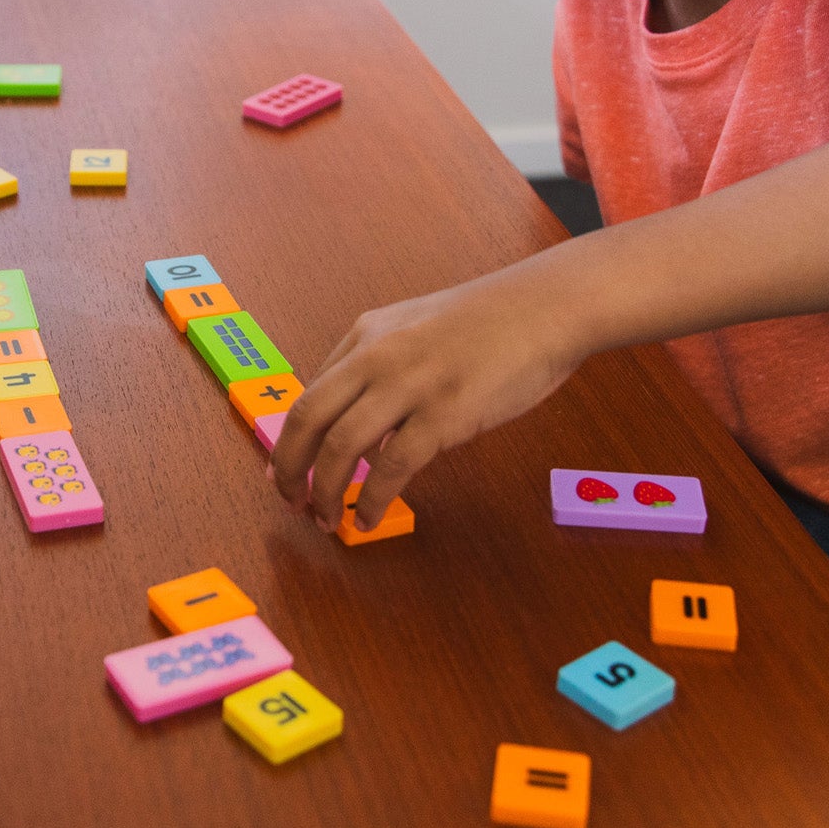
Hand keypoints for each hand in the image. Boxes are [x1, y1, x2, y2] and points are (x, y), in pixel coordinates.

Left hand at [270, 257, 585, 532]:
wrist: (544, 308)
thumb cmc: (489, 322)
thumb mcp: (415, 326)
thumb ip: (381, 363)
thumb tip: (355, 417)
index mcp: (365, 335)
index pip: (310, 393)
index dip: (290, 440)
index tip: (284, 470)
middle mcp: (376, 357)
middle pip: (309, 419)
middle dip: (289, 468)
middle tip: (289, 501)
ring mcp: (409, 384)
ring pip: (341, 447)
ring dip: (325, 492)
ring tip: (326, 519)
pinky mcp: (443, 414)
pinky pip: (391, 467)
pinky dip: (372, 500)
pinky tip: (368, 518)